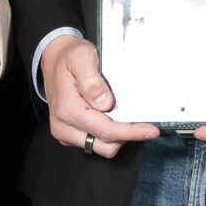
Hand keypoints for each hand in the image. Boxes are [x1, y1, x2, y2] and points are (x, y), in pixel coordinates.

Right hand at [42, 33, 154, 157]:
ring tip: (122, 115)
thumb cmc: (69, 57)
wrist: (55, 59)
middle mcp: (64, 126)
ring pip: (101, 147)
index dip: (131, 133)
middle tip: (140, 121)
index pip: (105, 131)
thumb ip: (92, 81)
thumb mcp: (81, 58)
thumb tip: (105, 102)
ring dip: (117, 136)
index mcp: (68, 109)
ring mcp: (65, 132)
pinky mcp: (69, 134)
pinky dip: (107, 135)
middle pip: (106, 145)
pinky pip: (94, 143)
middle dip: (126, 136)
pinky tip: (111, 117)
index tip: (150, 130)